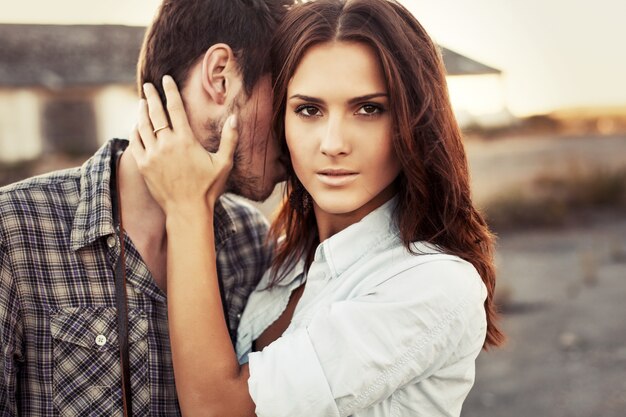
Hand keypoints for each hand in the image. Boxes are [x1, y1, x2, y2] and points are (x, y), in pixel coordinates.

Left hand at [129, 75, 237, 214]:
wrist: (187, 210)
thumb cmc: (208, 188)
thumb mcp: (224, 163)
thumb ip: (230, 139)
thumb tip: (235, 117)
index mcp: (186, 141)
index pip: (175, 108)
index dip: (170, 91)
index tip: (166, 79)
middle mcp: (166, 144)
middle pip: (155, 113)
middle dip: (151, 96)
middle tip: (148, 85)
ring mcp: (152, 155)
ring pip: (142, 126)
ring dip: (141, 112)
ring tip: (142, 102)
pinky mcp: (143, 165)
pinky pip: (135, 142)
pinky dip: (135, 131)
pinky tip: (137, 126)